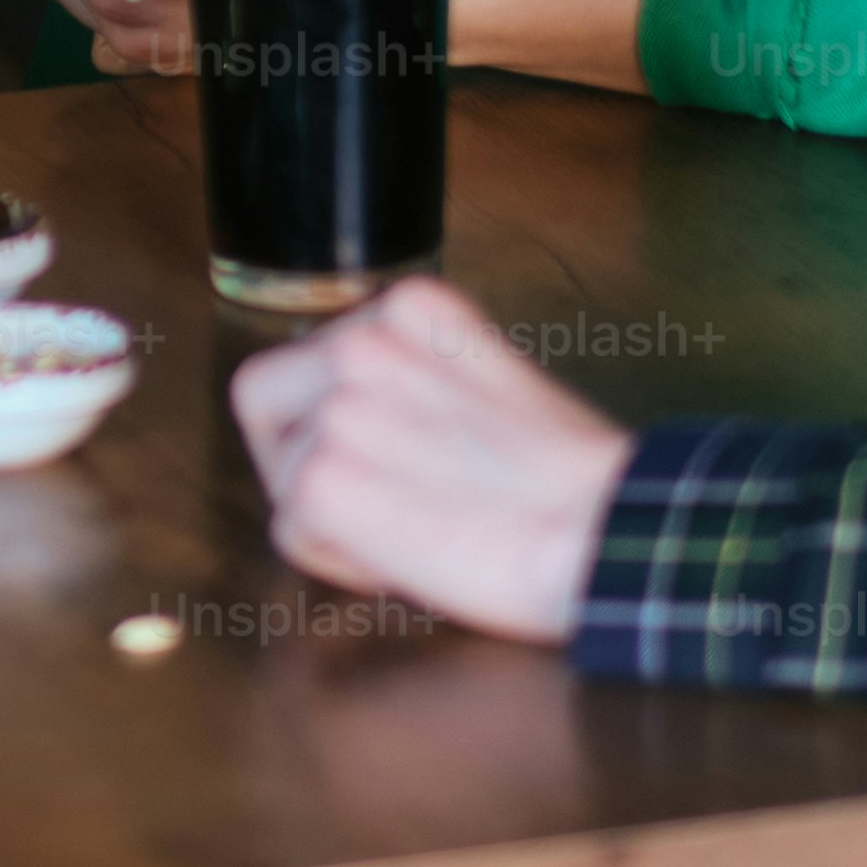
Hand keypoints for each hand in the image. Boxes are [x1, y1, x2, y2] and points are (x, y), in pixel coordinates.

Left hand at [228, 279, 631, 647]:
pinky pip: (290, 531)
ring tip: (411, 532)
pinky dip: (338, 560)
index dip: (334, 416)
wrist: (603, 532)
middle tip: (359, 502)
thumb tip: (361, 422)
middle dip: (297, 455)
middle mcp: (363, 340)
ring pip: (281, 471)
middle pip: (263, 396)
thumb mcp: (486, 380)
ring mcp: (338, 409)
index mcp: (411, 306)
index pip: (316, 353)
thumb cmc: (568, 481)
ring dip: (330, 516)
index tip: (382, 457)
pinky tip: (405, 559)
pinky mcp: (324, 482)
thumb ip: (415, 378)